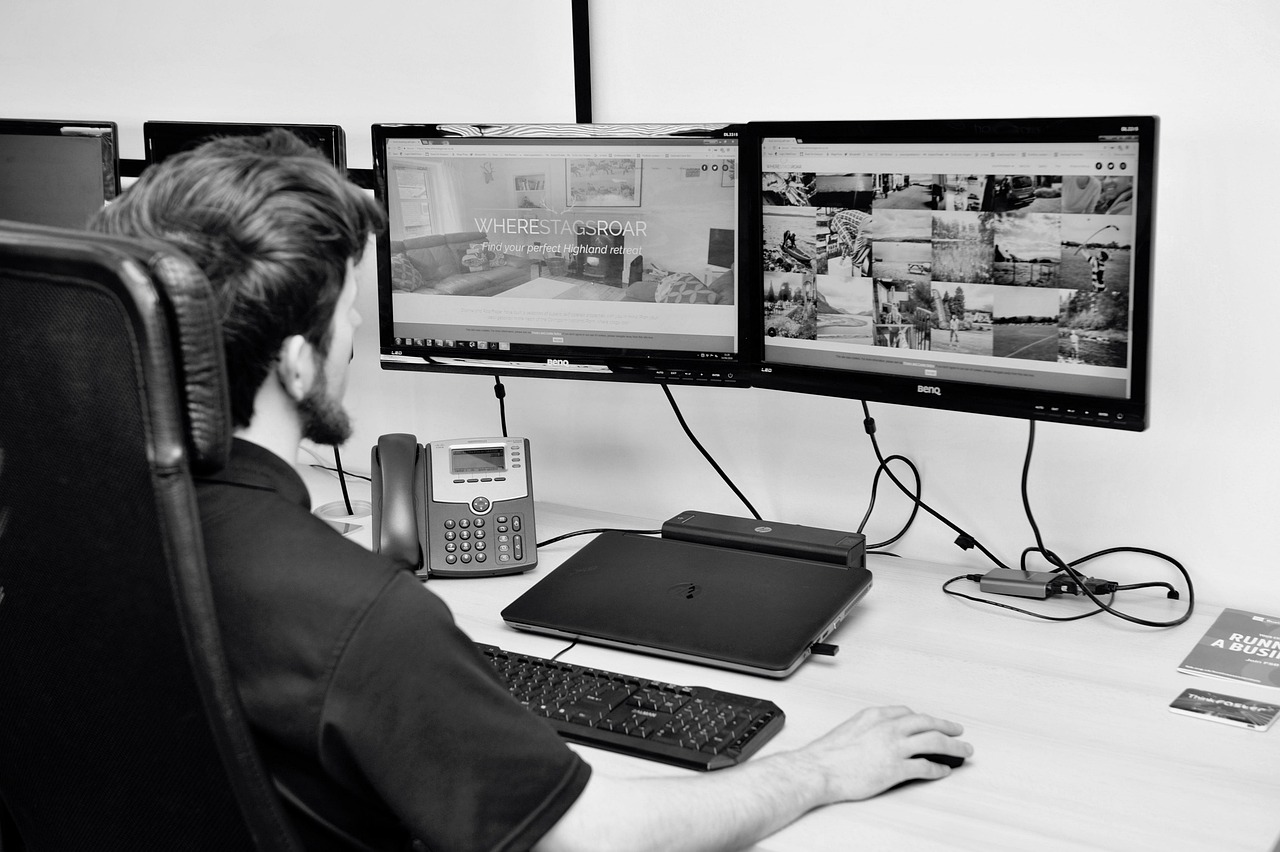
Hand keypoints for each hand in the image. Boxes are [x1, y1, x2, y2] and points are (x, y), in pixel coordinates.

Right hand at [800, 705, 970, 801]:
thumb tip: (874, 738)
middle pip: (927, 723)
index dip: (924, 719)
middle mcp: (888, 727)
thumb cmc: (827, 754)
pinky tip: (943, 771)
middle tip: (958, 731)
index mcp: (875, 715)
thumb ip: (866, 729)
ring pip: (934, 742)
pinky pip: (925, 766)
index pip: (908, 712)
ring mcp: (894, 747)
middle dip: (946, 727)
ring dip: (953, 747)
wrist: (818, 769)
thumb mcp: (848, 730)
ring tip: (963, 751)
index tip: (931, 723)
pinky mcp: (896, 769)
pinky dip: (937, 768)